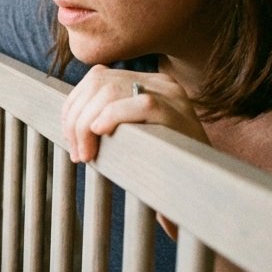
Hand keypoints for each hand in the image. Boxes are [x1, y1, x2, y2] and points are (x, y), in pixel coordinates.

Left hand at [60, 66, 208, 163]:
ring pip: (111, 91)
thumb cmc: (161, 170)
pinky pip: (142, 104)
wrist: (202, 193)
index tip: (70, 137)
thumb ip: (108, 121)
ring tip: (87, 154)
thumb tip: (69, 121)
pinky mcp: (180, 116)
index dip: (74, 106)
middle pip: (99, 83)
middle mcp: (162, 84)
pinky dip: (113, 117)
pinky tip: (101, 134)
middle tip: (78, 152)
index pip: (97, 78)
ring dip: (87, 124)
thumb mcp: (131, 137)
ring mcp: (173, 98)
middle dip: (76, 117)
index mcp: (149, 84)